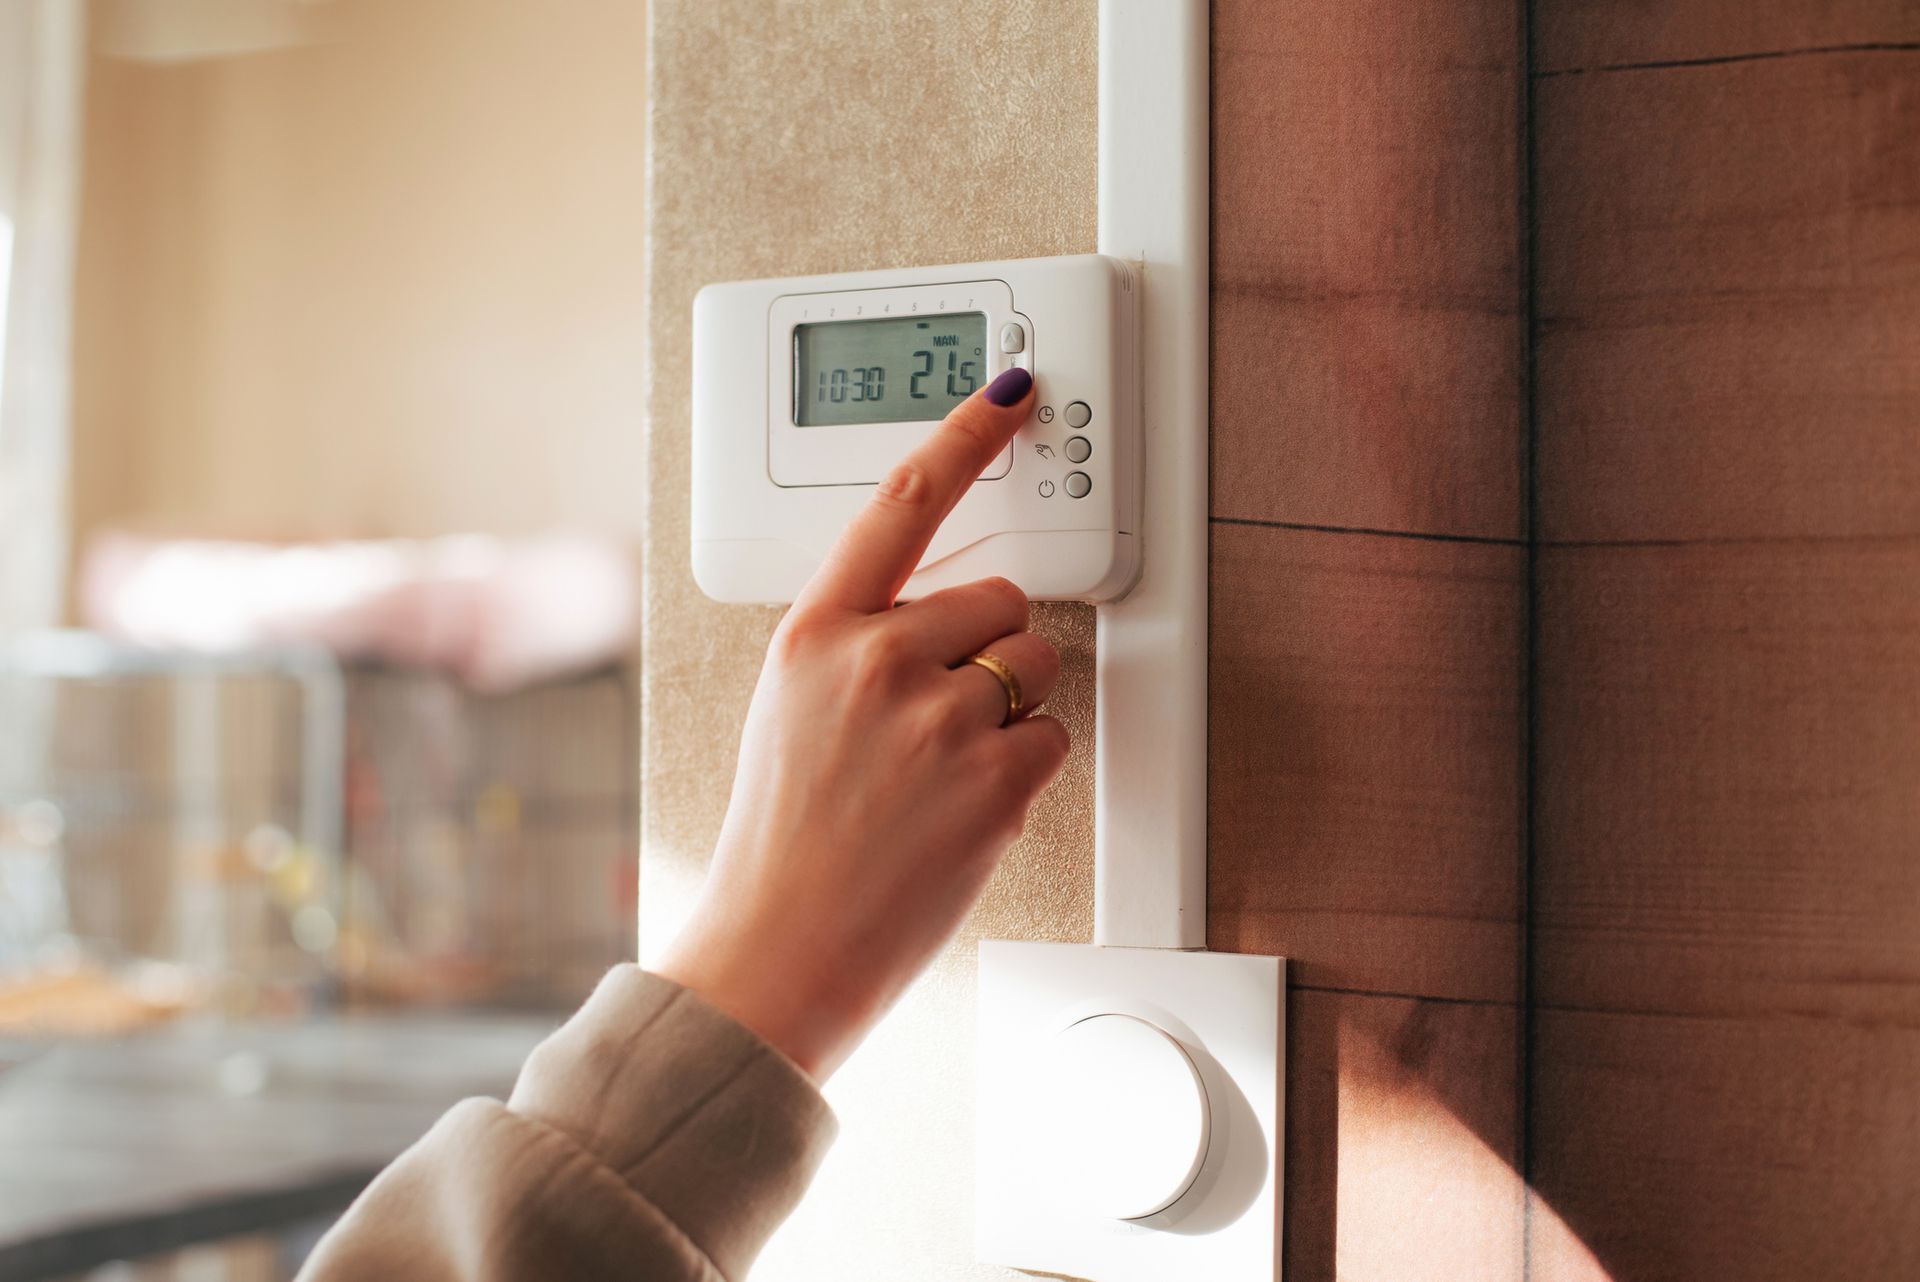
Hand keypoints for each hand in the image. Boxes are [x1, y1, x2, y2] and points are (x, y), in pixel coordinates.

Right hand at [655, 368, 1067, 1078]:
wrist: (781, 949)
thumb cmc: (782, 840)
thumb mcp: (790, 709)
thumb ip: (857, 642)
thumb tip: (937, 611)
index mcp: (816, 635)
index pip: (901, 503)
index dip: (966, 436)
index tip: (1010, 391)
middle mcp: (876, 660)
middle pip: (998, 597)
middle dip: (991, 646)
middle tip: (938, 718)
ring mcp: (939, 718)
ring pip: (1035, 664)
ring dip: (1010, 708)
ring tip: (941, 772)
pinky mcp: (994, 779)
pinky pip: (1051, 737)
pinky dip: (1022, 770)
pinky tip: (961, 809)